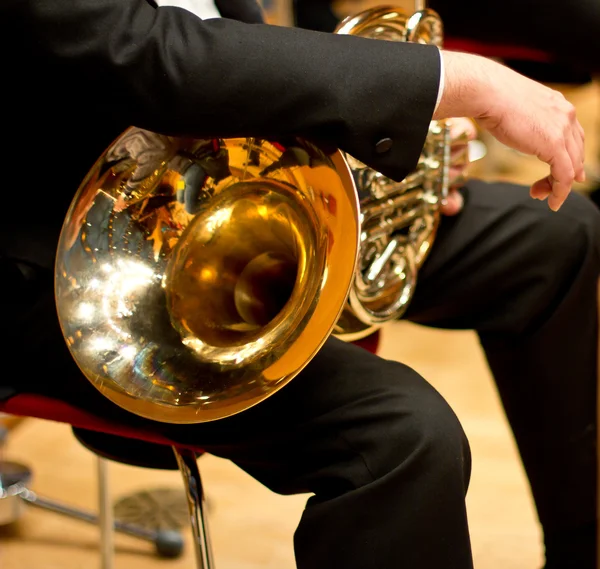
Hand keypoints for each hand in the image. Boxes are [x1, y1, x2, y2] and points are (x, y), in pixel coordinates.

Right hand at [434, 51, 585, 211]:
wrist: (488, 93)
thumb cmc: (491, 97)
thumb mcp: (514, 109)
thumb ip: (524, 120)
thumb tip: (515, 126)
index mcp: (557, 104)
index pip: (573, 135)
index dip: (571, 158)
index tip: (562, 175)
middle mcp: (566, 114)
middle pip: (576, 152)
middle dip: (565, 174)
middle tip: (549, 190)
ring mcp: (562, 129)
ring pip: (572, 166)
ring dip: (560, 186)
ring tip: (546, 197)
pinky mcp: (554, 144)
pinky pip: (564, 175)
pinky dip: (560, 191)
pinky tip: (552, 200)